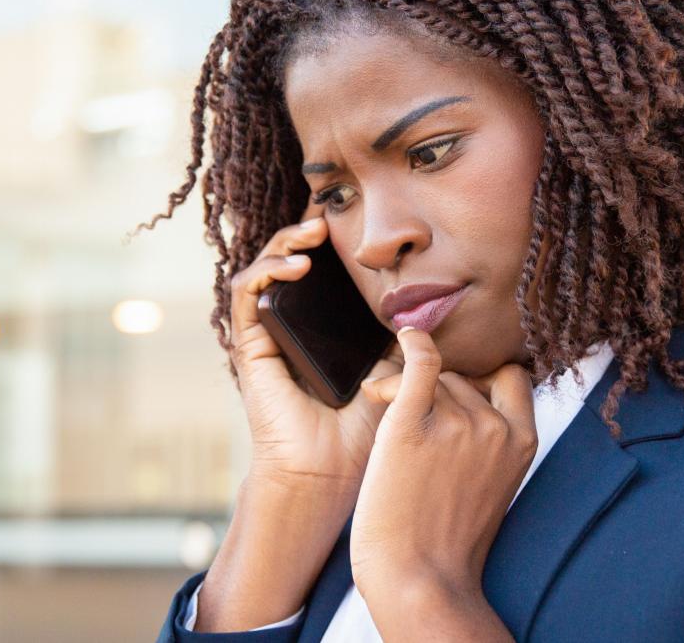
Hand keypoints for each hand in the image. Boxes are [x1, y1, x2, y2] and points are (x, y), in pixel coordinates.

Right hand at [227, 206, 402, 504]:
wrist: (331, 474)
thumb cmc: (366, 429)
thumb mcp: (398, 367)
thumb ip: (408, 332)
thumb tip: (437, 297)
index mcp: (326, 327)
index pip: (324, 269)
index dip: (334, 239)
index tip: (358, 214)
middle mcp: (293, 325)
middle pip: (292, 259)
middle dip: (307, 228)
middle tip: (330, 210)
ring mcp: (268, 334)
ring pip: (265, 268)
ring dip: (285, 240)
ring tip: (314, 230)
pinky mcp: (249, 346)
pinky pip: (246, 294)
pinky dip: (267, 271)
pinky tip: (296, 265)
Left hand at [350, 326, 537, 606]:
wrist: (418, 579)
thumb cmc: (445, 540)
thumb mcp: (493, 486)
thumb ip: (490, 443)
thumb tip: (462, 397)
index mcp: (523, 442)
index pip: (511, 379)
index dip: (484, 380)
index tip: (457, 393)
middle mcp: (495, 427)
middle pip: (461, 380)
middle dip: (433, 392)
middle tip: (403, 416)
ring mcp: (457, 424)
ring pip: (432, 378)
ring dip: (404, 387)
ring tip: (381, 410)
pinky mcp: (412, 425)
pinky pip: (419, 363)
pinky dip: (412, 344)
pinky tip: (403, 337)